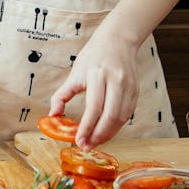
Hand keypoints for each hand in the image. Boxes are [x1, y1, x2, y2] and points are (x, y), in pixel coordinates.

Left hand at [49, 30, 138, 148]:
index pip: (94, 108)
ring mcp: (129, 87)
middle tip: (86, 146)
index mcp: (98, 75)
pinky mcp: (136, 92)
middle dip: (98, 136)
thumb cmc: (93, 57)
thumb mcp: (74, 73)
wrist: (117, 41)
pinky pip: (128, 115)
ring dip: (108, 134)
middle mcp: (116, 81)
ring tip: (94, 142)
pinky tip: (106, 132)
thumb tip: (53, 115)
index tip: (78, 141)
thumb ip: (62, 95)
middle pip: (110, 116)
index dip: (87, 127)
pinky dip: (116, 127)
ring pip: (121, 118)